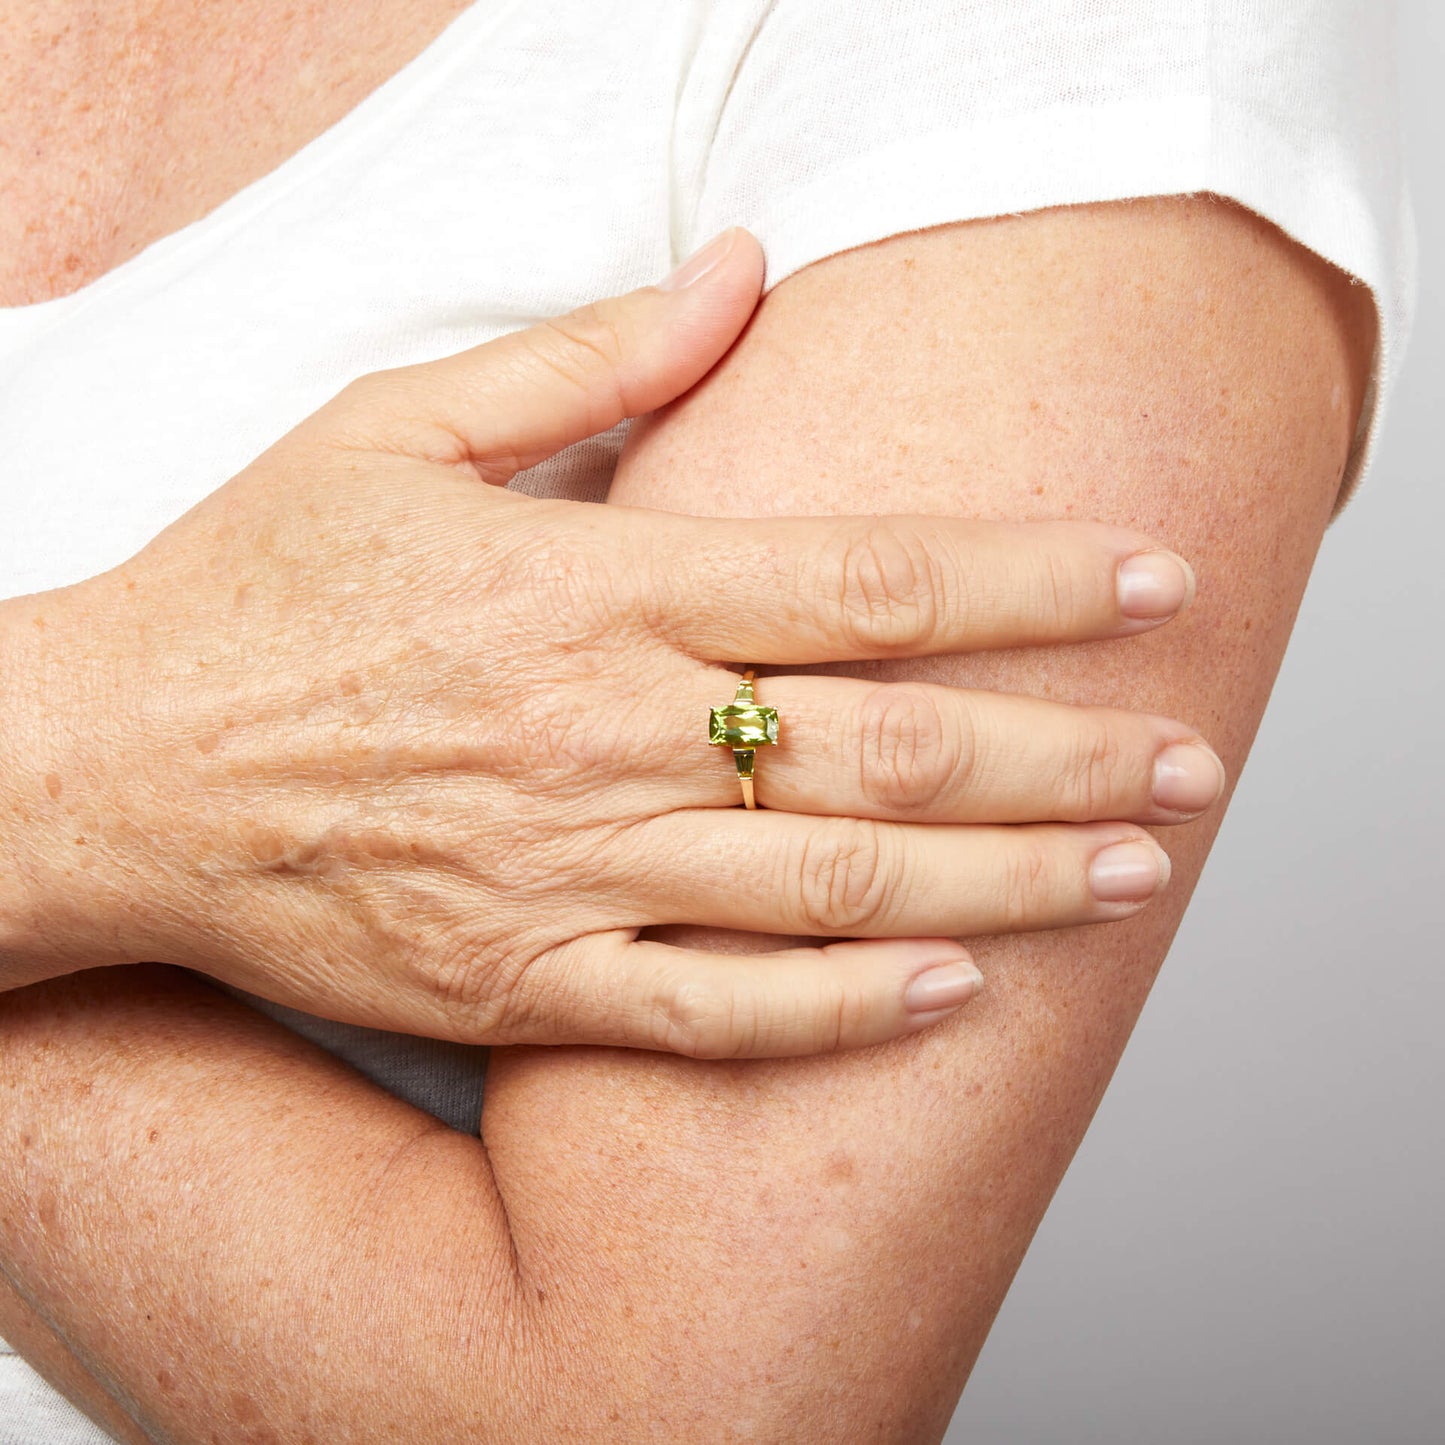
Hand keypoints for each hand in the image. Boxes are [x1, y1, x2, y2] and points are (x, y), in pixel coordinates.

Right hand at [1, 229, 1222, 1055]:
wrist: (110, 763)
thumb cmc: (252, 590)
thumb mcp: (397, 426)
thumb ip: (593, 357)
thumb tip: (747, 267)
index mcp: (594, 587)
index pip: (869, 577)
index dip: (1030, 579)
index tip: (1149, 580)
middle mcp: (606, 734)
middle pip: (891, 744)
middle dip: (1064, 751)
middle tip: (1190, 762)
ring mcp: (567, 872)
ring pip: (833, 890)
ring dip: (1000, 885)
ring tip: (1126, 878)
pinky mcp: (521, 981)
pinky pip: (709, 1012)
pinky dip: (838, 1010)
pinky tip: (950, 989)